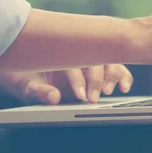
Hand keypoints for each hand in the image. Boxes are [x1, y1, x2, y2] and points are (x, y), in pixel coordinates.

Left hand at [0, 64, 133, 104]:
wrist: (27, 71)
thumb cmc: (28, 80)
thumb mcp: (27, 88)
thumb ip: (39, 92)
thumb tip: (54, 98)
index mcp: (59, 54)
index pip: (73, 63)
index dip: (78, 80)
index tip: (80, 96)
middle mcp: (78, 54)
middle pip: (94, 60)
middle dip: (96, 80)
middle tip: (93, 98)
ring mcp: (91, 59)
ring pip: (108, 61)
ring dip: (111, 76)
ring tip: (108, 91)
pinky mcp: (102, 66)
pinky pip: (117, 68)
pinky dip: (123, 76)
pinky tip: (124, 87)